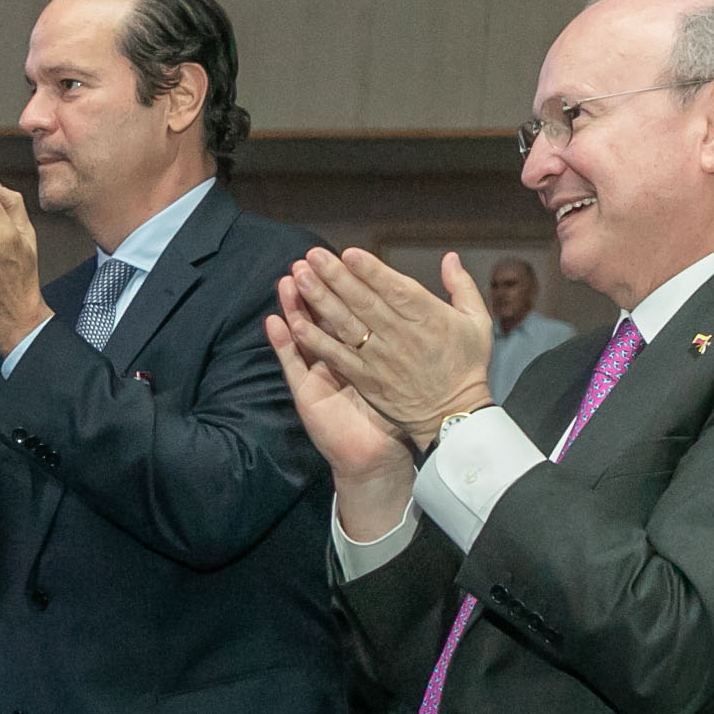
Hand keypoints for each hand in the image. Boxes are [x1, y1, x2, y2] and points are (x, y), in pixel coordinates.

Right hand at [266, 283, 414, 537]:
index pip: (356, 308)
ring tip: (288, 280)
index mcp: (367, 347)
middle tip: (308, 259)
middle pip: (327, 314)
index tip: (345, 257)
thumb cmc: (403, 412)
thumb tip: (439, 295)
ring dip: (295, 306)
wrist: (384, 456)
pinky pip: (294, 364)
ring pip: (306, 333)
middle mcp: (341, 355)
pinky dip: (283, 343)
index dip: (350, 283)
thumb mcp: (419, 368)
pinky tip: (275, 321)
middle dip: (319, 286)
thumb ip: (426, 332)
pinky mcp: (308, 392)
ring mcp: (321, 373)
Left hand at [281, 247, 497, 445]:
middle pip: (363, 302)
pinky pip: (338, 357)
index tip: (349, 253)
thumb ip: (461, 287)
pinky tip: (297, 325)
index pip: (395, 289)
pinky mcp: (367, 380)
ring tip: (299, 279)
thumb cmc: (467, 366)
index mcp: (429, 318)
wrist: (453, 415)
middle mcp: (402, 336)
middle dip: (335, 277)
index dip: (371, 271)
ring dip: (320, 301)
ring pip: (347, 325)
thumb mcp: (477, 322)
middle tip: (312, 256)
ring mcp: (381, 359)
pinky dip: (317, 342)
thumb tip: (449, 257)